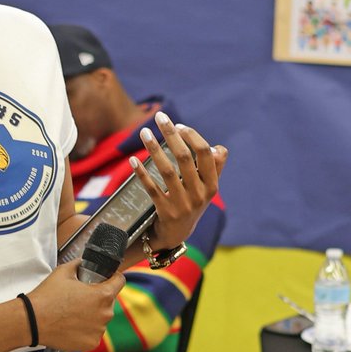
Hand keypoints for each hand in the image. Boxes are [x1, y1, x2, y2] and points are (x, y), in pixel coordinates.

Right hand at [27, 261, 123, 351]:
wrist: (32, 322)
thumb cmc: (47, 297)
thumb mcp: (63, 272)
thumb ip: (78, 264)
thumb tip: (82, 262)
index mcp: (102, 295)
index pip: (120, 281)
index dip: (113, 277)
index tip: (107, 279)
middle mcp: (105, 314)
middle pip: (108, 301)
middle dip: (97, 298)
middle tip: (79, 298)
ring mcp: (98, 331)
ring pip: (101, 319)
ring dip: (91, 316)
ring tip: (72, 313)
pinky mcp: (91, 343)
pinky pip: (93, 334)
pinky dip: (85, 330)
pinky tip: (71, 326)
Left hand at [134, 112, 226, 251]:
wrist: (177, 234)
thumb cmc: (192, 203)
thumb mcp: (207, 189)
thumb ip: (215, 168)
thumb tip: (217, 148)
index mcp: (212, 185)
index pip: (205, 154)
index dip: (192, 137)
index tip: (178, 126)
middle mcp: (199, 195)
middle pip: (185, 158)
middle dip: (171, 134)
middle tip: (159, 117)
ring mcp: (181, 204)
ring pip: (167, 170)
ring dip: (154, 148)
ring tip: (144, 132)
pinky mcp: (164, 211)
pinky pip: (151, 187)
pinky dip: (141, 172)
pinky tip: (133, 159)